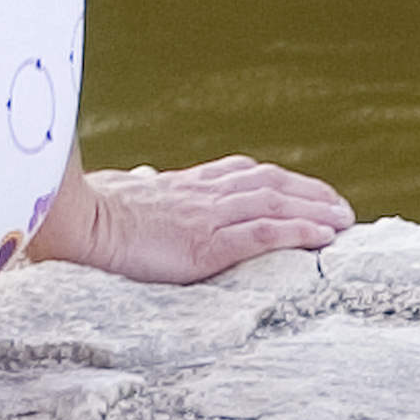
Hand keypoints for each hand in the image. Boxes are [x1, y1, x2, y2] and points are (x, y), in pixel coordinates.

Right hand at [36, 154, 355, 287]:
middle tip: (341, 208)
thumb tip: (139, 178)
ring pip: (276, 204)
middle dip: (310, 192)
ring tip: (346, 221)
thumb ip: (137, 187)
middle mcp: (203, 195)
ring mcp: (207, 217)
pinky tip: (324, 237)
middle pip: (270, 184)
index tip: (303, 189)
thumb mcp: (118, 193)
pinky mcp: (207, 244)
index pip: (243, 175)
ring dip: (317, 210)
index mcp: (183, 185)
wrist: (73, 222)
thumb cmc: (84, 210)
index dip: (280, 181)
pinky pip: (264, 233)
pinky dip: (299, 231)